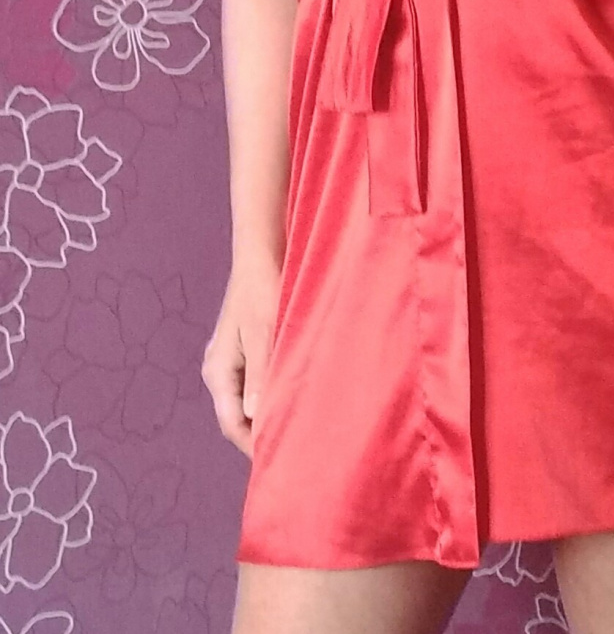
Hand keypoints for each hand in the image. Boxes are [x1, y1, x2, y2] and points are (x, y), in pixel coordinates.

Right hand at [201, 256, 282, 457]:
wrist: (261, 253)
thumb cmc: (264, 289)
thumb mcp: (265, 333)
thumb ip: (260, 375)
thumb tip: (255, 417)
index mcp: (218, 370)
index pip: (232, 423)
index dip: (254, 445)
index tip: (281, 460)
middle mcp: (219, 369)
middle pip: (236, 417)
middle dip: (260, 434)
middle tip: (294, 450)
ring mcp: (230, 361)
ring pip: (246, 402)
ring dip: (266, 415)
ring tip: (296, 430)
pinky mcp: (244, 351)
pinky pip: (253, 385)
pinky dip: (269, 396)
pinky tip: (291, 399)